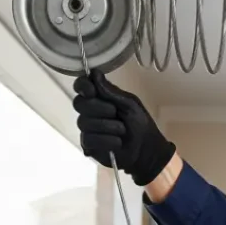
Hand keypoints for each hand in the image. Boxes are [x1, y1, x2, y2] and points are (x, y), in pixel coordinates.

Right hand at [73, 71, 175, 186]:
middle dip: (98, 107)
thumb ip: (111, 91)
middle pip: (79, 103)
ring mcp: (87, 129)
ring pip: (84, 122)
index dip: (82, 86)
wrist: (146, 150)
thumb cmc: (140, 125)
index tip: (91, 90)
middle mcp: (90, 111)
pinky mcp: (88, 145)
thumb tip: (94, 73)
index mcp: (99, 97)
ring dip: (107, 126)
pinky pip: (89, 139)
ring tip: (122, 131)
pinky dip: (106, 140)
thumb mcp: (129, 104)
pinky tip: (117, 142)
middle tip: (114, 112)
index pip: (81, 86)